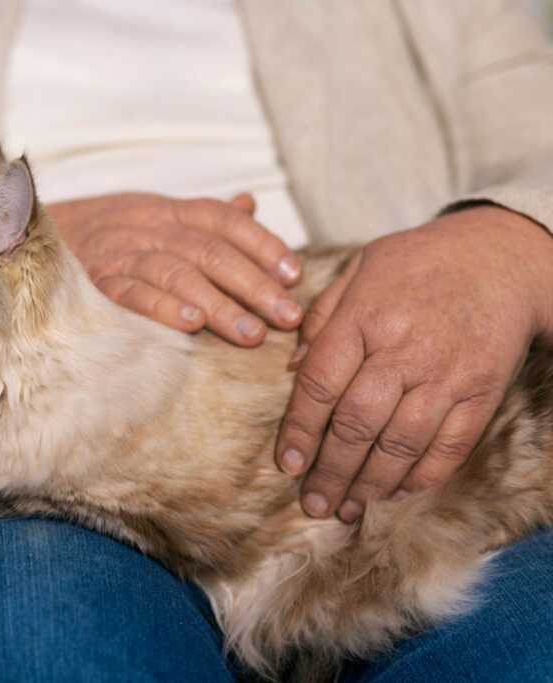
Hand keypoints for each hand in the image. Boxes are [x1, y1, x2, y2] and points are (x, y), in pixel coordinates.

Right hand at [47, 192, 303, 345]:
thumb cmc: (102, 234)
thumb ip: (201, 215)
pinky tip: (191, 326)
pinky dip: (161, 308)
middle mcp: (144, 226)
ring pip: (176, 273)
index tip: (294, 274)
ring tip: (251, 334)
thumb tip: (250, 204)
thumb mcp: (150, 214)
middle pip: (209, 250)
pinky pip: (129, 294)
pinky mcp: (92, 285)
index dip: (262, 244)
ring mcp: (117, 254)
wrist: (25, 238)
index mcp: (164, 210)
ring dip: (218, 304)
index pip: (222, 219)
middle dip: (253, 284)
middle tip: (288, 315)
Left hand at [276, 206, 552, 521]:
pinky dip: (421, 476)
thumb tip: (292, 369)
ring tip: (347, 507)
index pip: (320, 384)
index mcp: (364, 317)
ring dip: (370, 483)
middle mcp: (405, 349)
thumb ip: (322, 317)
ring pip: (401, 443)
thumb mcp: (359, 268)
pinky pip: (450, 446)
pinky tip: (395, 492)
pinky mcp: (482, 392)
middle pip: (357, 423)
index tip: (287, 463)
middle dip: (330, 470)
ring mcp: (447, 374)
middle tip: (313, 502)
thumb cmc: (418, 263)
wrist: (501, 255)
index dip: (299, 429)